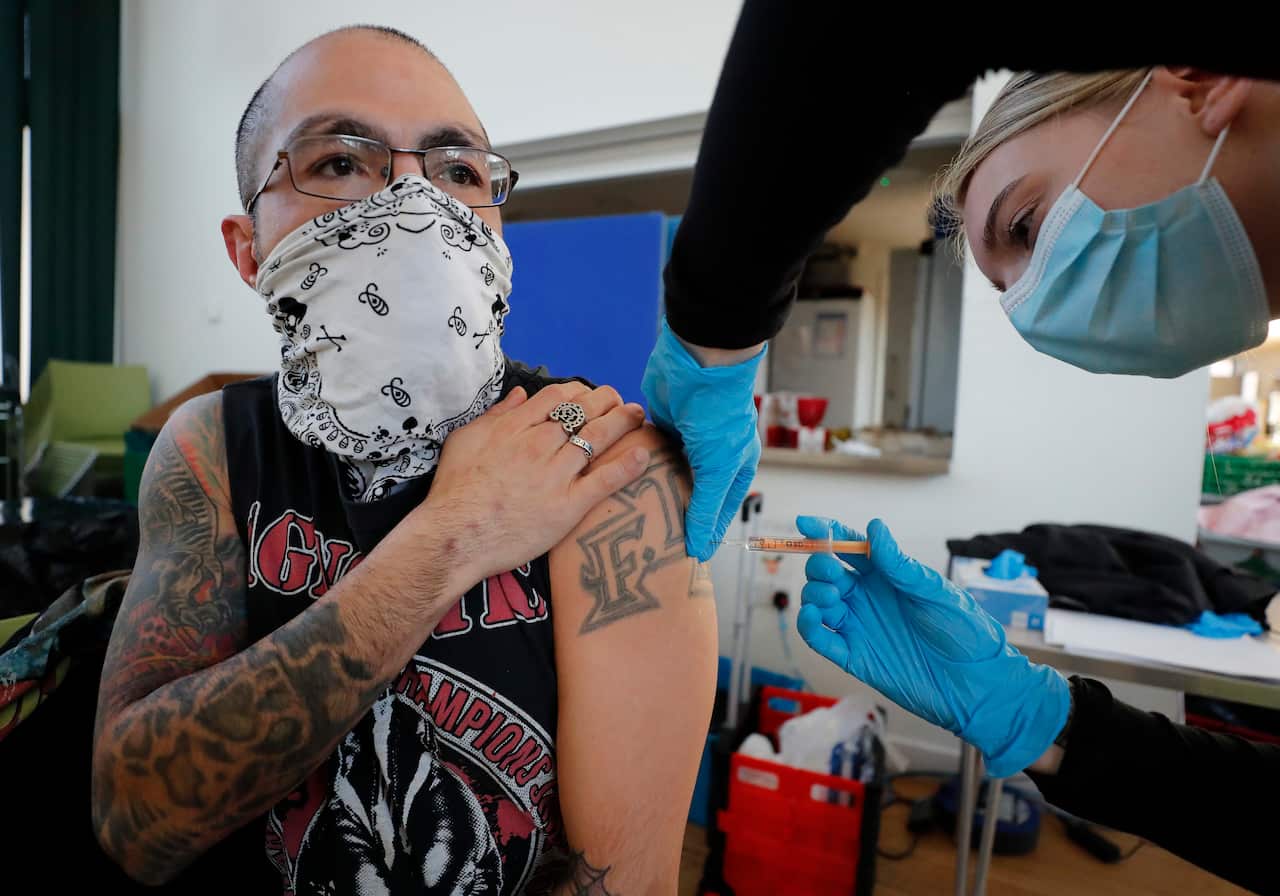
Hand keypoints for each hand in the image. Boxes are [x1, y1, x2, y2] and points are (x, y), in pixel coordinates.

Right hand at [422, 383, 649, 587]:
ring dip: (622, 422)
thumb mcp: (464, 440)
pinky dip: (627, 466)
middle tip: (620, 401)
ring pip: (597, 439)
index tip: (589, 395)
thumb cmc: (454, 490)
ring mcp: (555, 474)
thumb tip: (522, 394)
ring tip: (637, 416)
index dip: (579, 392)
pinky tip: (643, 455)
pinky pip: (604, 481)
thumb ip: (495, 415)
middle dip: (606, 401)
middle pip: (583, 412)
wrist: (455, 535)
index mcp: (515, 427)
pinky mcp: (568, 506)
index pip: (557, 397)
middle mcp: (539, 444)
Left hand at [641, 318, 764, 561]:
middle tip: (652, 546)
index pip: (717, 512)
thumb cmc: (720, 415)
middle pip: (690, 495)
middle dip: (674, 518)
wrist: (699, 362)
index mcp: (734, 467)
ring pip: (665, 476)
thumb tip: (698, 550)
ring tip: (631, 522)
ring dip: (651, 493)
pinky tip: (620, 487)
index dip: (703, 534)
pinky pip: (646, 454)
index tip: (685, 560)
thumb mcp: (718, 467)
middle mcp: (711, 456)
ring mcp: (685, 441)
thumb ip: (705, 508)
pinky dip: (635, 468)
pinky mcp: (661, 425)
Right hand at [795, 516, 1069, 777]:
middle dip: (819, 564)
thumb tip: (874, 527)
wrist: (976, 684)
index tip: (806, 524)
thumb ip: (899, 564)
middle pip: (826, 572)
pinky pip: (820, 638)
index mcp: (888, 575)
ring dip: (814, 593)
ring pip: (818, 602)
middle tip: (830, 572)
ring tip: (831, 597)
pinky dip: (808, 626)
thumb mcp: (934, 592)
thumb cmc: (965, 632)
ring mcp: (858, 625)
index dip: (826, 532)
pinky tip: (814, 618)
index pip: (849, 545)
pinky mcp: (853, 656)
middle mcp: (868, 597)